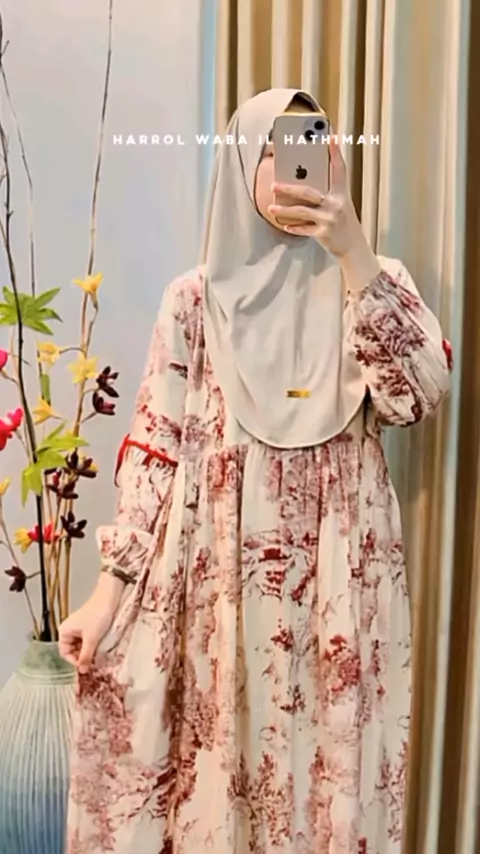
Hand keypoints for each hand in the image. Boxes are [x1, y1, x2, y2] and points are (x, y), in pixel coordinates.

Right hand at [59, 579, 120, 671]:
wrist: (109, 598)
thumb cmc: (97, 616)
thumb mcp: (91, 639)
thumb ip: (85, 656)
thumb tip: (81, 671)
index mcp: (64, 631)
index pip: (64, 653)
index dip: (73, 661)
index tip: (85, 666)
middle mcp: (69, 630)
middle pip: (72, 649)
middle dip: (81, 657)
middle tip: (92, 664)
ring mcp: (79, 628)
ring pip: (81, 645)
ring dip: (88, 651)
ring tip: (97, 656)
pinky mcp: (89, 626)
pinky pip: (87, 640)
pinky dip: (92, 645)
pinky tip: (99, 648)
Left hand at [269, 137, 363, 256]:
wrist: (354, 246)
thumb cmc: (343, 223)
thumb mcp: (340, 204)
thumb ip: (326, 194)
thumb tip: (303, 183)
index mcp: (341, 193)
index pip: (339, 169)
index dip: (335, 153)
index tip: (331, 137)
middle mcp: (336, 204)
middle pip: (308, 192)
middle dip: (289, 188)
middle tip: (273, 185)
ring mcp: (329, 219)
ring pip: (302, 211)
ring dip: (285, 210)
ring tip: (271, 207)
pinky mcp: (324, 233)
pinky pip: (304, 229)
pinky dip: (294, 228)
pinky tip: (285, 225)